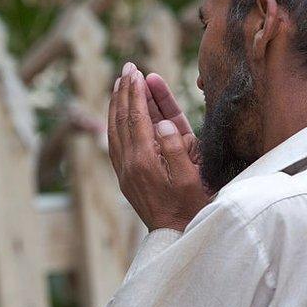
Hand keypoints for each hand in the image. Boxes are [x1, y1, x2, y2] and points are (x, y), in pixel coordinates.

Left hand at [108, 62, 208, 231]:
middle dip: (125, 91)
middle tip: (128, 67)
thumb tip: (161, 123)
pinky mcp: (126, 176)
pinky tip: (118, 112)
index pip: (137, 118)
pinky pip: (116, 143)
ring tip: (119, 83)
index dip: (136, 92)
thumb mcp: (192, 179)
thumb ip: (175, 149)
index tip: (137, 71)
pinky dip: (116, 123)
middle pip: (123, 119)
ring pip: (115, 129)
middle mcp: (130, 164)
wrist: (177, 238)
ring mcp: (125, 171)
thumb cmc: (192, 209)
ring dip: (117, 104)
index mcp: (145, 161)